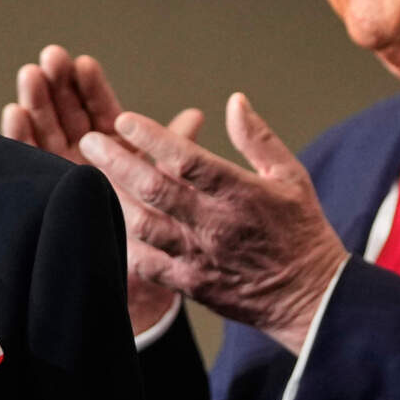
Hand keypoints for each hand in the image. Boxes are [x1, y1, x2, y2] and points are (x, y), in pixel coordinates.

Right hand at [2, 45, 203, 334]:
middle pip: (67, 113)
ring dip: (36, 103)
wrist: (142, 282)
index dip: (91, 86)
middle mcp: (84, 157)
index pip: (100, 110)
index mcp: (115, 148)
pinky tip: (14, 112)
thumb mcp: (172, 185)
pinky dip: (20, 137)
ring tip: (31, 75)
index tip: (82, 63)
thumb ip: (175, 150)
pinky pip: (30, 162)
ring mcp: (61, 174)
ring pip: (45, 132)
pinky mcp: (43, 193)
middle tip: (50, 59)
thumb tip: (197, 116)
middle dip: (58, 85)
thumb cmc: (161, 227)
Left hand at [79, 92, 347, 353]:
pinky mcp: (190, 284)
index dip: (152, 137)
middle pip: (154, 189)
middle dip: (116, 162)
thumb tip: (235, 101)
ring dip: (112, 198)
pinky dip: (122, 242)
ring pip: (142, 225)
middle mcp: (215, 225)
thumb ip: (257, 138)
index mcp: (240, 193)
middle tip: (89, 141)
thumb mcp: (290, 176)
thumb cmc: (300, 231)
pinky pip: (145, 263)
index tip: (124, 119)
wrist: (311, 298)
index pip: (188, 159)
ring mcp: (199, 257)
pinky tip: (104, 222)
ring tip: (88, 177)